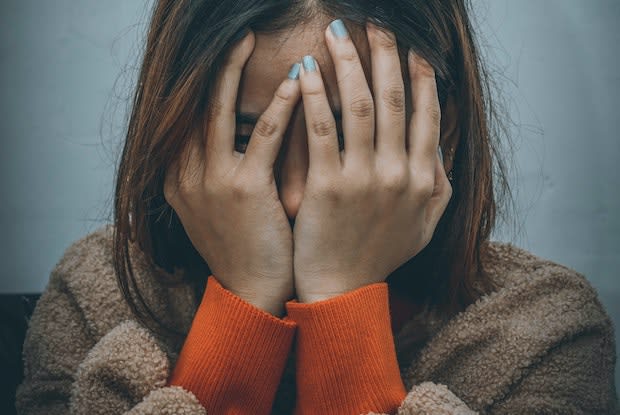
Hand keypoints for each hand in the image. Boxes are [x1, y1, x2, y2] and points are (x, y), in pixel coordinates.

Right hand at [163, 31, 300, 315]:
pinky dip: (280, 106)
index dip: (204, 83)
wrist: (250, 292)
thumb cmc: (243, 246)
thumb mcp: (215, 206)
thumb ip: (215, 169)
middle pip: (196, 104)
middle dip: (215, 66)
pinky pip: (263, 136)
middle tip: (237, 34)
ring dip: (235, 71)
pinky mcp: (243, 190)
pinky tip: (297, 82)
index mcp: (177, 176)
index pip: (187, 116)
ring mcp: (210, 181)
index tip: (224, 56)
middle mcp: (185, 174)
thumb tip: (237, 134)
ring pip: (219, 111)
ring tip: (252, 38)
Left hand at [293, 21, 451, 302]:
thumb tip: (439, 150)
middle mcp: (399, 173)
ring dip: (349, 62)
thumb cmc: (379, 256)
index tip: (413, 48)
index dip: (420, 76)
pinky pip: (321, 129)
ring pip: (359, 105)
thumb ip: (439, 187)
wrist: (342, 290)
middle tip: (376, 23)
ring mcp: (364, 178)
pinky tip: (305, 69)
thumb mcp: (424, 226)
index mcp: (423, 179)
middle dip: (385, 55)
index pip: (426, 114)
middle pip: (393, 99)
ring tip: (338, 32)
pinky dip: (313, 96)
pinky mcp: (328, 186)